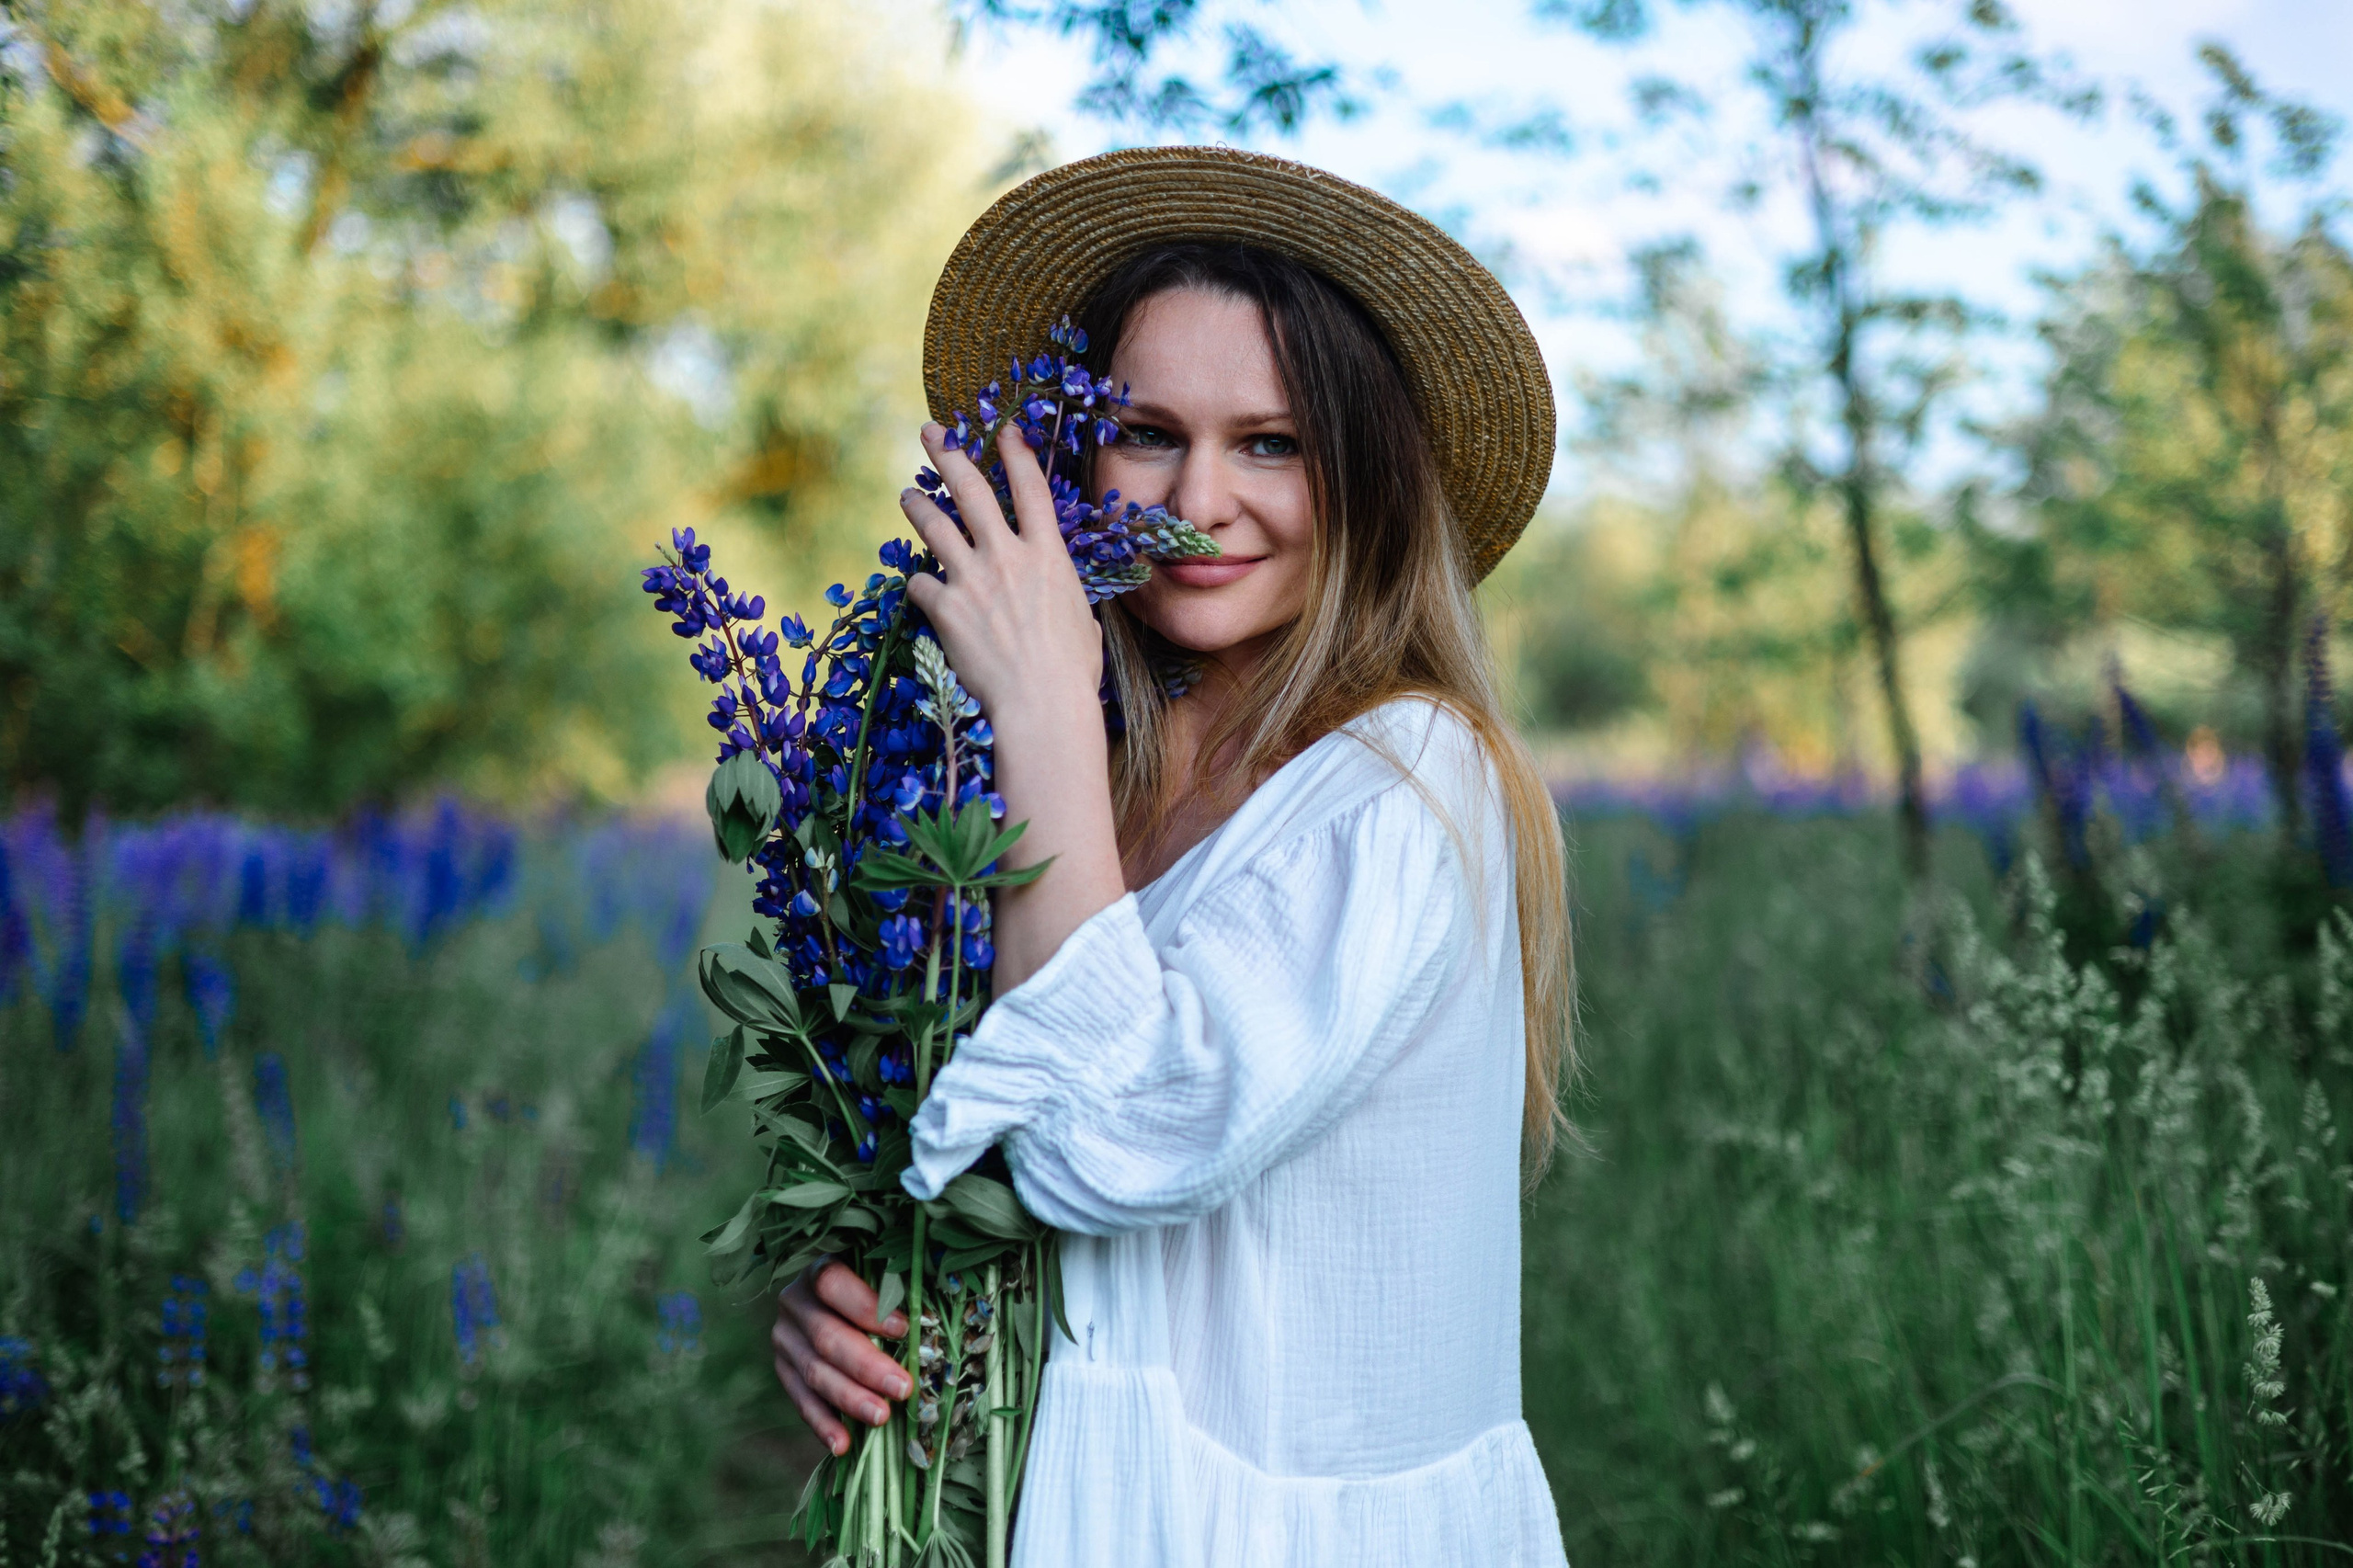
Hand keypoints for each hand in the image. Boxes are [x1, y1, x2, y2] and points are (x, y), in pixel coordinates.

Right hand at [771, 1261, 910, 1456]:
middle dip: (866, 1365)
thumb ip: (901, 1290)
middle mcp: (795, 1302)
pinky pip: (801, 1400)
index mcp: (819, 1270)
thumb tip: (933, 1318)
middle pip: (826, 1336)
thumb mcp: (885, 1276)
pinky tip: (843, 1444)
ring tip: (881, 1417)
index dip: (866, 1307)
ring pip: (814, 1372)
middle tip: (902, 1388)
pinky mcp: (783, 1369)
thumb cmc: (875, 1287)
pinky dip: (823, 1423)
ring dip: (848, 1398)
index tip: (902, 1329)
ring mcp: (785, 1338)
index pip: (833, 1284)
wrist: (834, 1303)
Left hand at [900, 422, 1102, 733]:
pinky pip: (921, 584)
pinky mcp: (945, 607)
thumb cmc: (1072, 670)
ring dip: (917, 505)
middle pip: (971, 490)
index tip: (1003, 429)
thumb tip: (1056, 596)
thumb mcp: (1082, 619)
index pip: (1030, 488)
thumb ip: (1061, 594)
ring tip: (907, 494)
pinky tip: (919, 588)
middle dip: (949, 453)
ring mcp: (973, 579)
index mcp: (1048, 555)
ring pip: (935, 525)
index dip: (1016, 453)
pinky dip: (919, 584)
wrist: (1041, 703)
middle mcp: (1007, 556)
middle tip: (931, 431)